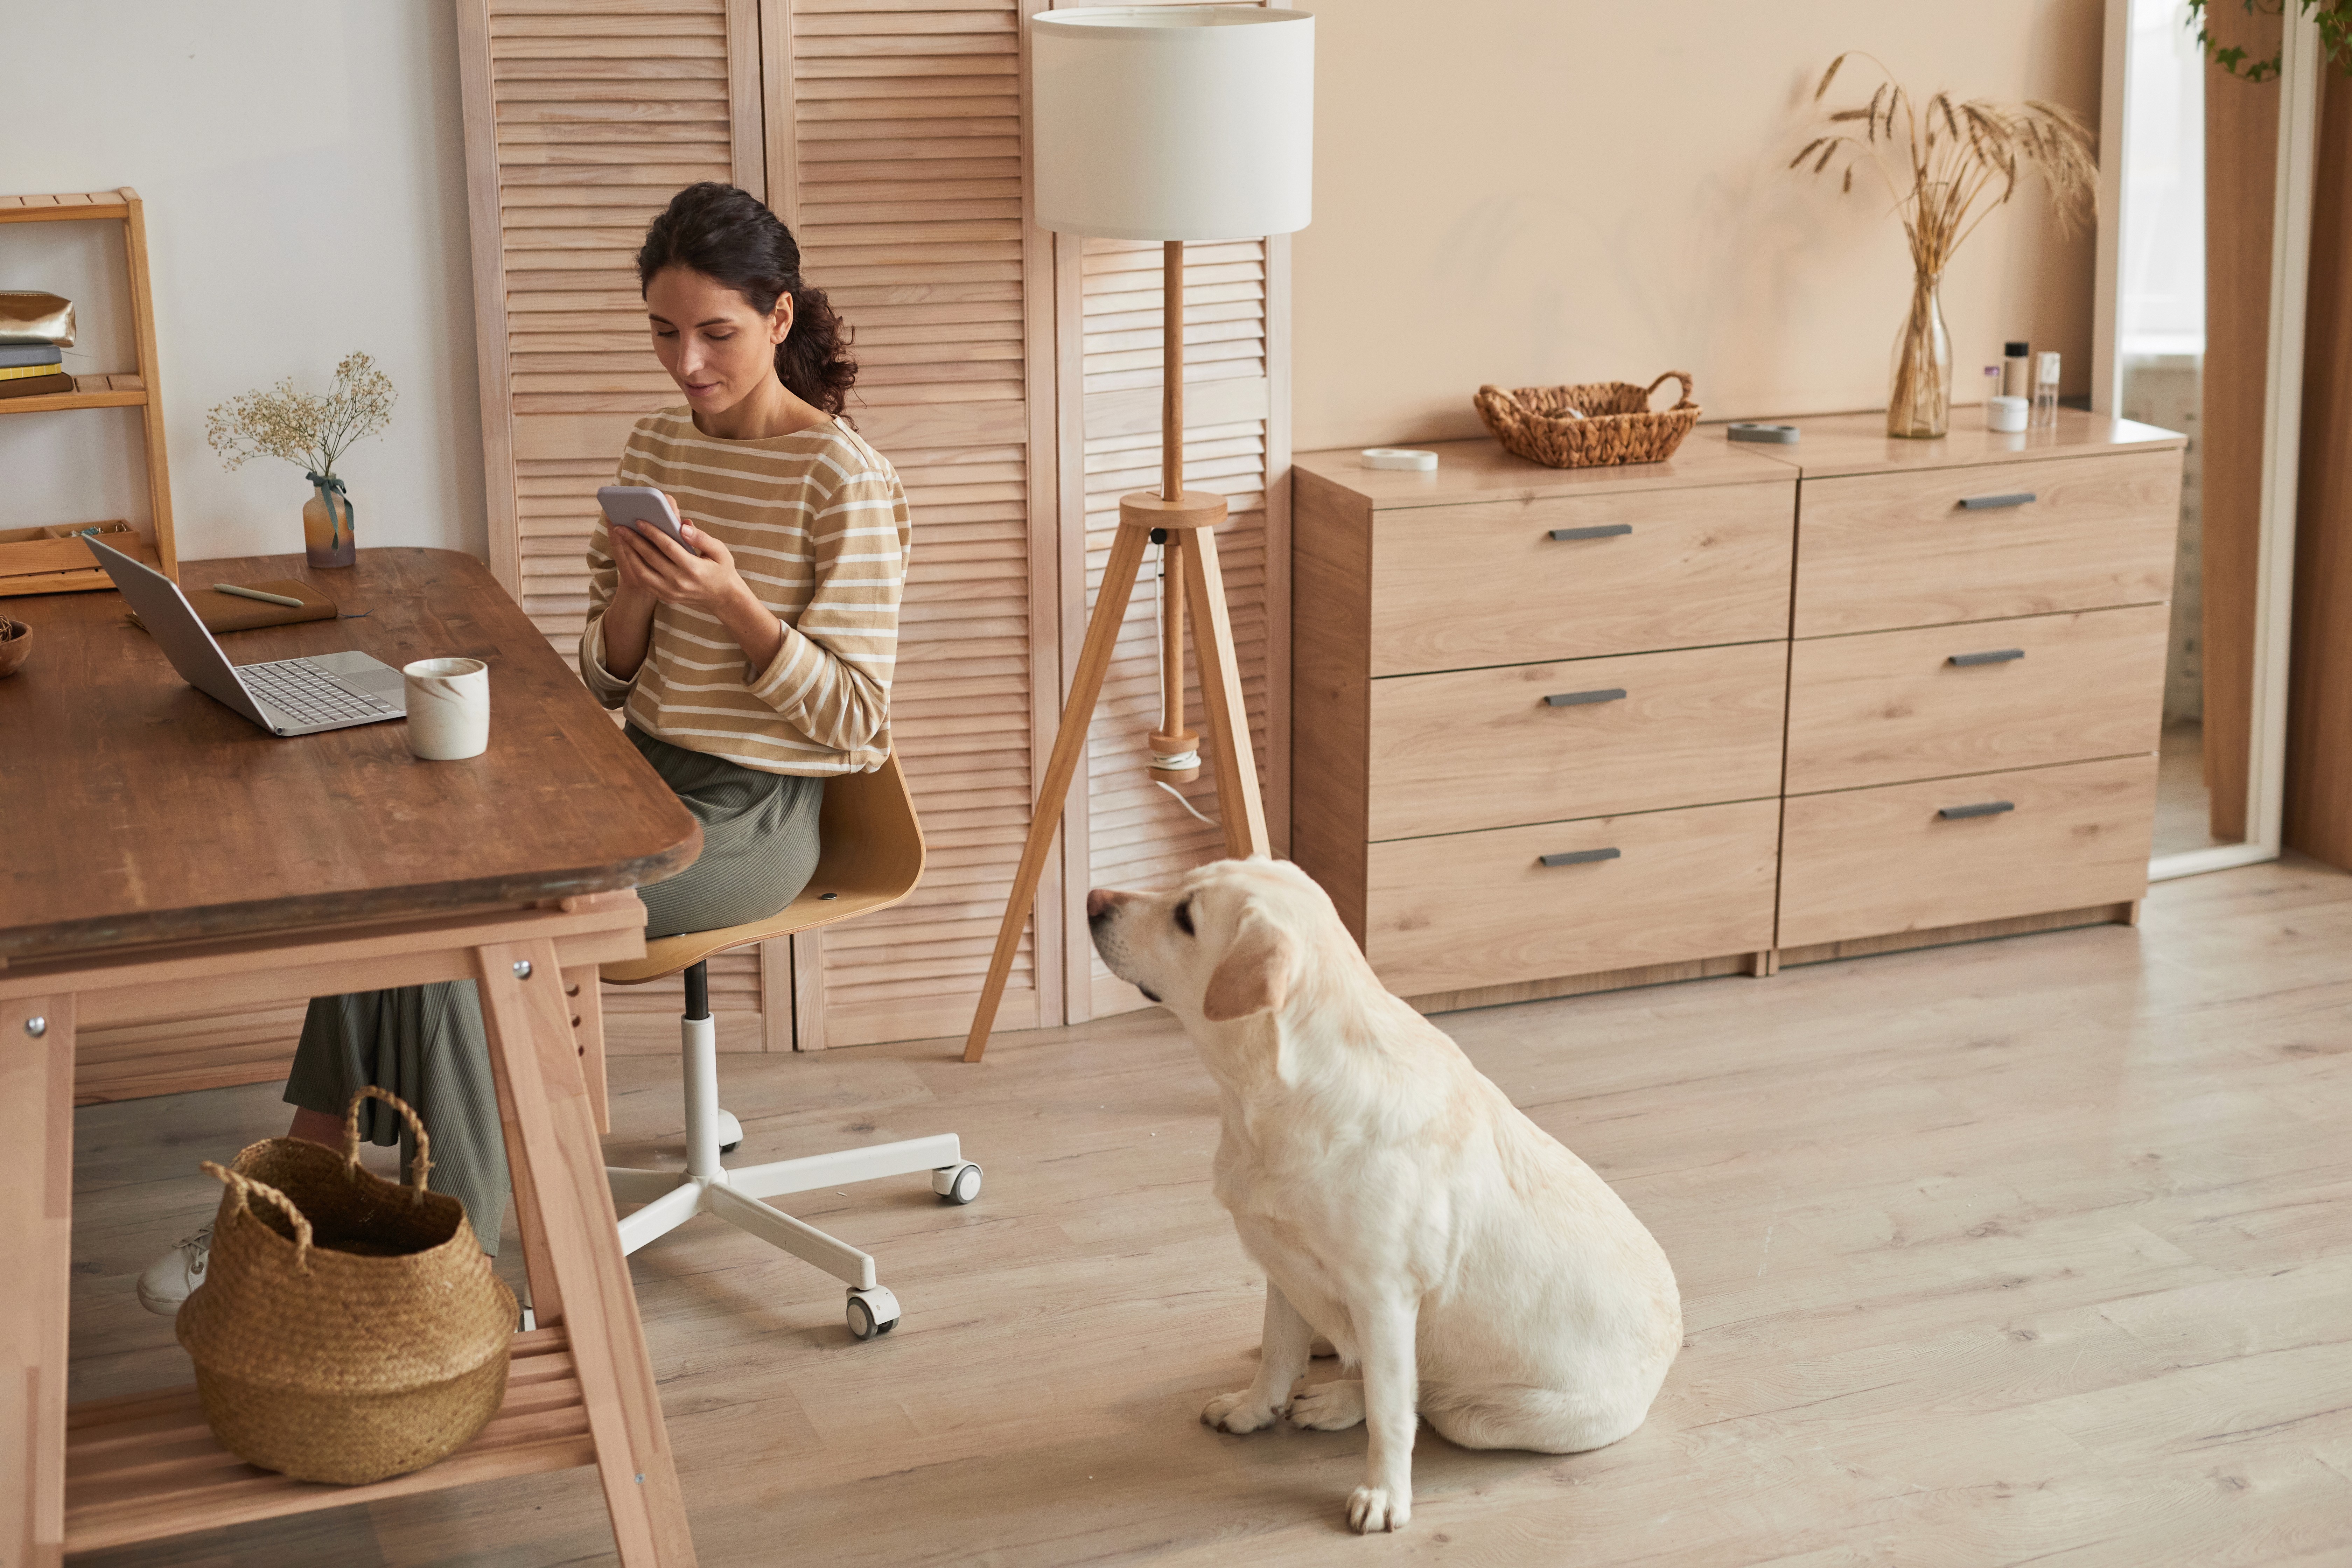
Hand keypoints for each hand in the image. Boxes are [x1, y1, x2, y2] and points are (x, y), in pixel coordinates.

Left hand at [609, 514, 747, 618]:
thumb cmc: (722, 570)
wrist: (723, 599)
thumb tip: (683, 526)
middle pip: (650, 557)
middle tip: (620, 526)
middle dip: (633, 540)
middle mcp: (679, 582)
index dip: (652, 532)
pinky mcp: (665, 597)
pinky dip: (634, 567)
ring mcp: (670, 592)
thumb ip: (701, 538)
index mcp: (693, 568)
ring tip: (621, 539)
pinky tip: (629, 555)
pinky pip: (644, 582)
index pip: (667, 547)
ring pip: (642, 572)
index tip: (639, 520)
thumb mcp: (720, 551)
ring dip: (629, 554)